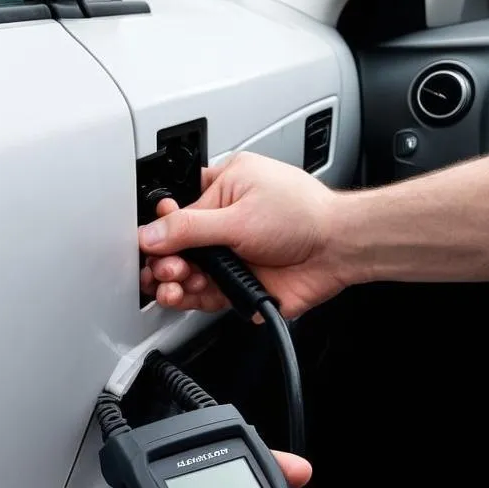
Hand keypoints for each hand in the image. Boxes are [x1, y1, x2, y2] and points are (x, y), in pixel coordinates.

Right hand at [138, 152, 356, 320]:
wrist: (338, 250)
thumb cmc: (304, 215)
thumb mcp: (238, 215)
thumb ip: (189, 229)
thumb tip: (151, 233)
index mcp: (222, 189)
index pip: (175, 209)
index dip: (159, 228)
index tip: (150, 241)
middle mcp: (223, 224)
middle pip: (176, 247)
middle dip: (164, 260)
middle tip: (167, 267)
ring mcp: (230, 256)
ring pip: (187, 275)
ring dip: (174, 281)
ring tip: (175, 282)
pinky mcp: (238, 285)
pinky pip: (204, 297)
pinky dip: (191, 299)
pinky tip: (184, 295)